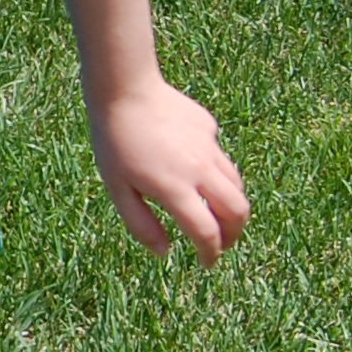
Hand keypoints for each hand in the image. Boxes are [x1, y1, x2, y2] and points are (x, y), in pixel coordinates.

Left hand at [88, 80, 249, 262]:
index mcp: (175, 188)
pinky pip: (219, 157)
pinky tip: (192, 169)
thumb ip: (141, 224)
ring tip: (216, 214)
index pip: (207, 232)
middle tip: (222, 243)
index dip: (211, 254)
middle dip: (234, 234)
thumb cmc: (114, 141)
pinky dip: (215, 173)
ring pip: (236, 184)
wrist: (125, 89)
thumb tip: (165, 253)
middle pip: (237, 211)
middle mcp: (200, 169)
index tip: (207, 263)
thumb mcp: (117, 188)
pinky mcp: (209, 128)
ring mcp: (209, 146)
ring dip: (232, 206)